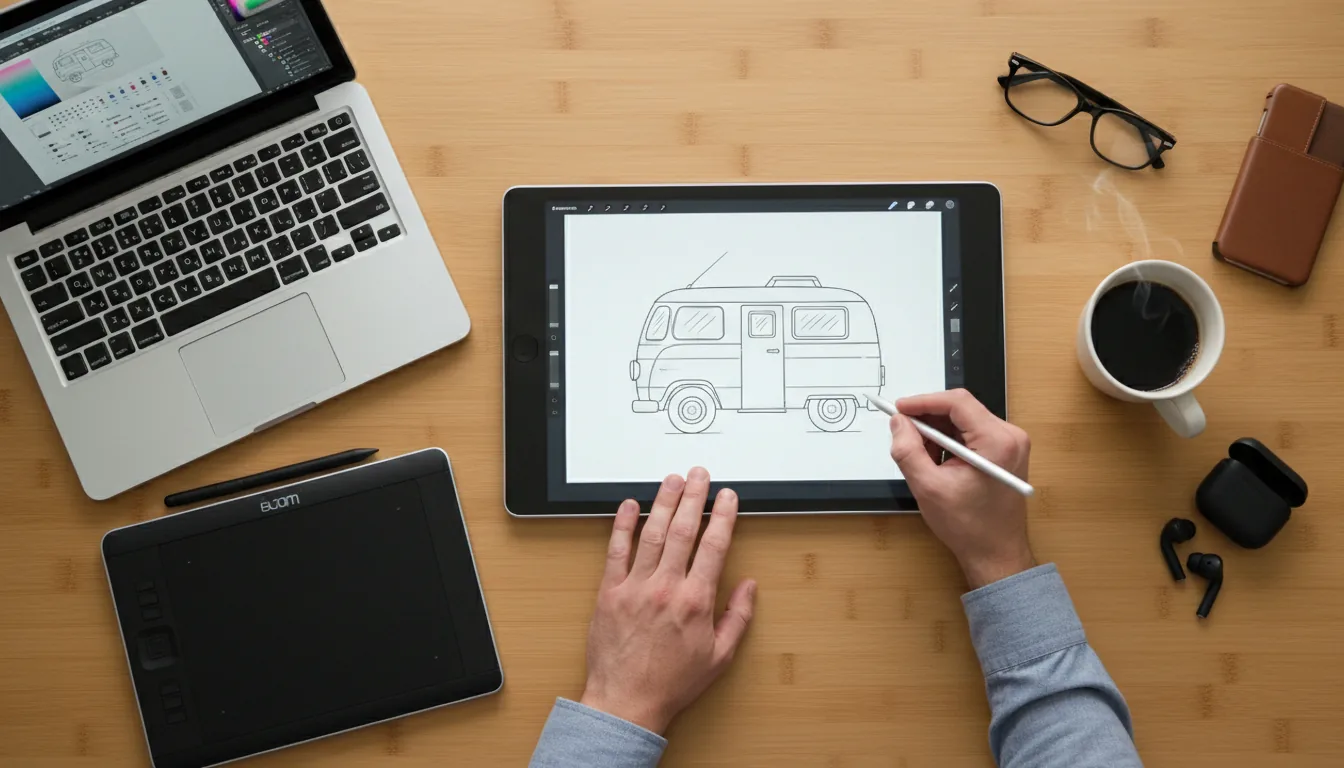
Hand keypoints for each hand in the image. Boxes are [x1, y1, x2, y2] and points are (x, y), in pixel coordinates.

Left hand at [580, 468, 756, 733]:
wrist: (627, 702)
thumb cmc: (671, 683)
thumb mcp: (720, 656)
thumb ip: (738, 617)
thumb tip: (749, 587)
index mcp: (695, 602)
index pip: (713, 546)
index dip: (723, 516)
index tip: (727, 497)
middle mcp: (665, 588)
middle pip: (683, 530)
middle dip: (694, 497)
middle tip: (700, 474)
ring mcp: (635, 588)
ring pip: (651, 533)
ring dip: (664, 502)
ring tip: (672, 480)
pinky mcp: (609, 593)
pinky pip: (616, 551)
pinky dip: (623, 525)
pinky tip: (630, 506)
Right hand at [888, 389, 1034, 589]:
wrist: (996, 554)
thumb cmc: (970, 527)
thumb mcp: (928, 487)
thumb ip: (908, 450)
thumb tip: (898, 423)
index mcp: (997, 442)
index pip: (957, 403)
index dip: (923, 402)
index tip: (899, 408)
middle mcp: (1010, 437)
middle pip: (960, 410)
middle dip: (928, 421)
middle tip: (904, 435)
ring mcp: (1010, 444)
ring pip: (963, 422)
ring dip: (938, 434)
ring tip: (923, 459)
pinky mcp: (1005, 452)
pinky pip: (971, 435)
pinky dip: (949, 444)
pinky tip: (938, 464)